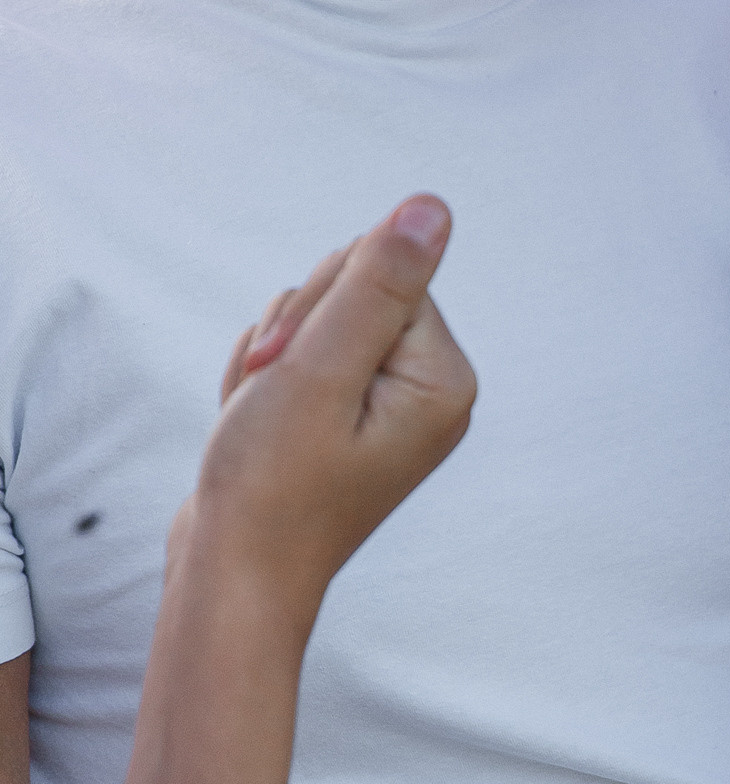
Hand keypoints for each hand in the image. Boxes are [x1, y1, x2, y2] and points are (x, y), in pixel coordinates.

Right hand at [185, 196, 474, 620]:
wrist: (232, 577)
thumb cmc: (272, 483)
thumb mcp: (321, 368)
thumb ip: (377, 282)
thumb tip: (431, 207)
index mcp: (444, 379)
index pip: (382, 276)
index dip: (318, 311)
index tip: (289, 373)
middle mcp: (428, 392)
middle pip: (351, 293)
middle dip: (293, 335)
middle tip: (272, 403)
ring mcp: (387, 409)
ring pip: (312, 325)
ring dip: (271, 361)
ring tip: (262, 424)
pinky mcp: (345, 419)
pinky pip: (296, 362)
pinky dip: (263, 388)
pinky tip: (256, 431)